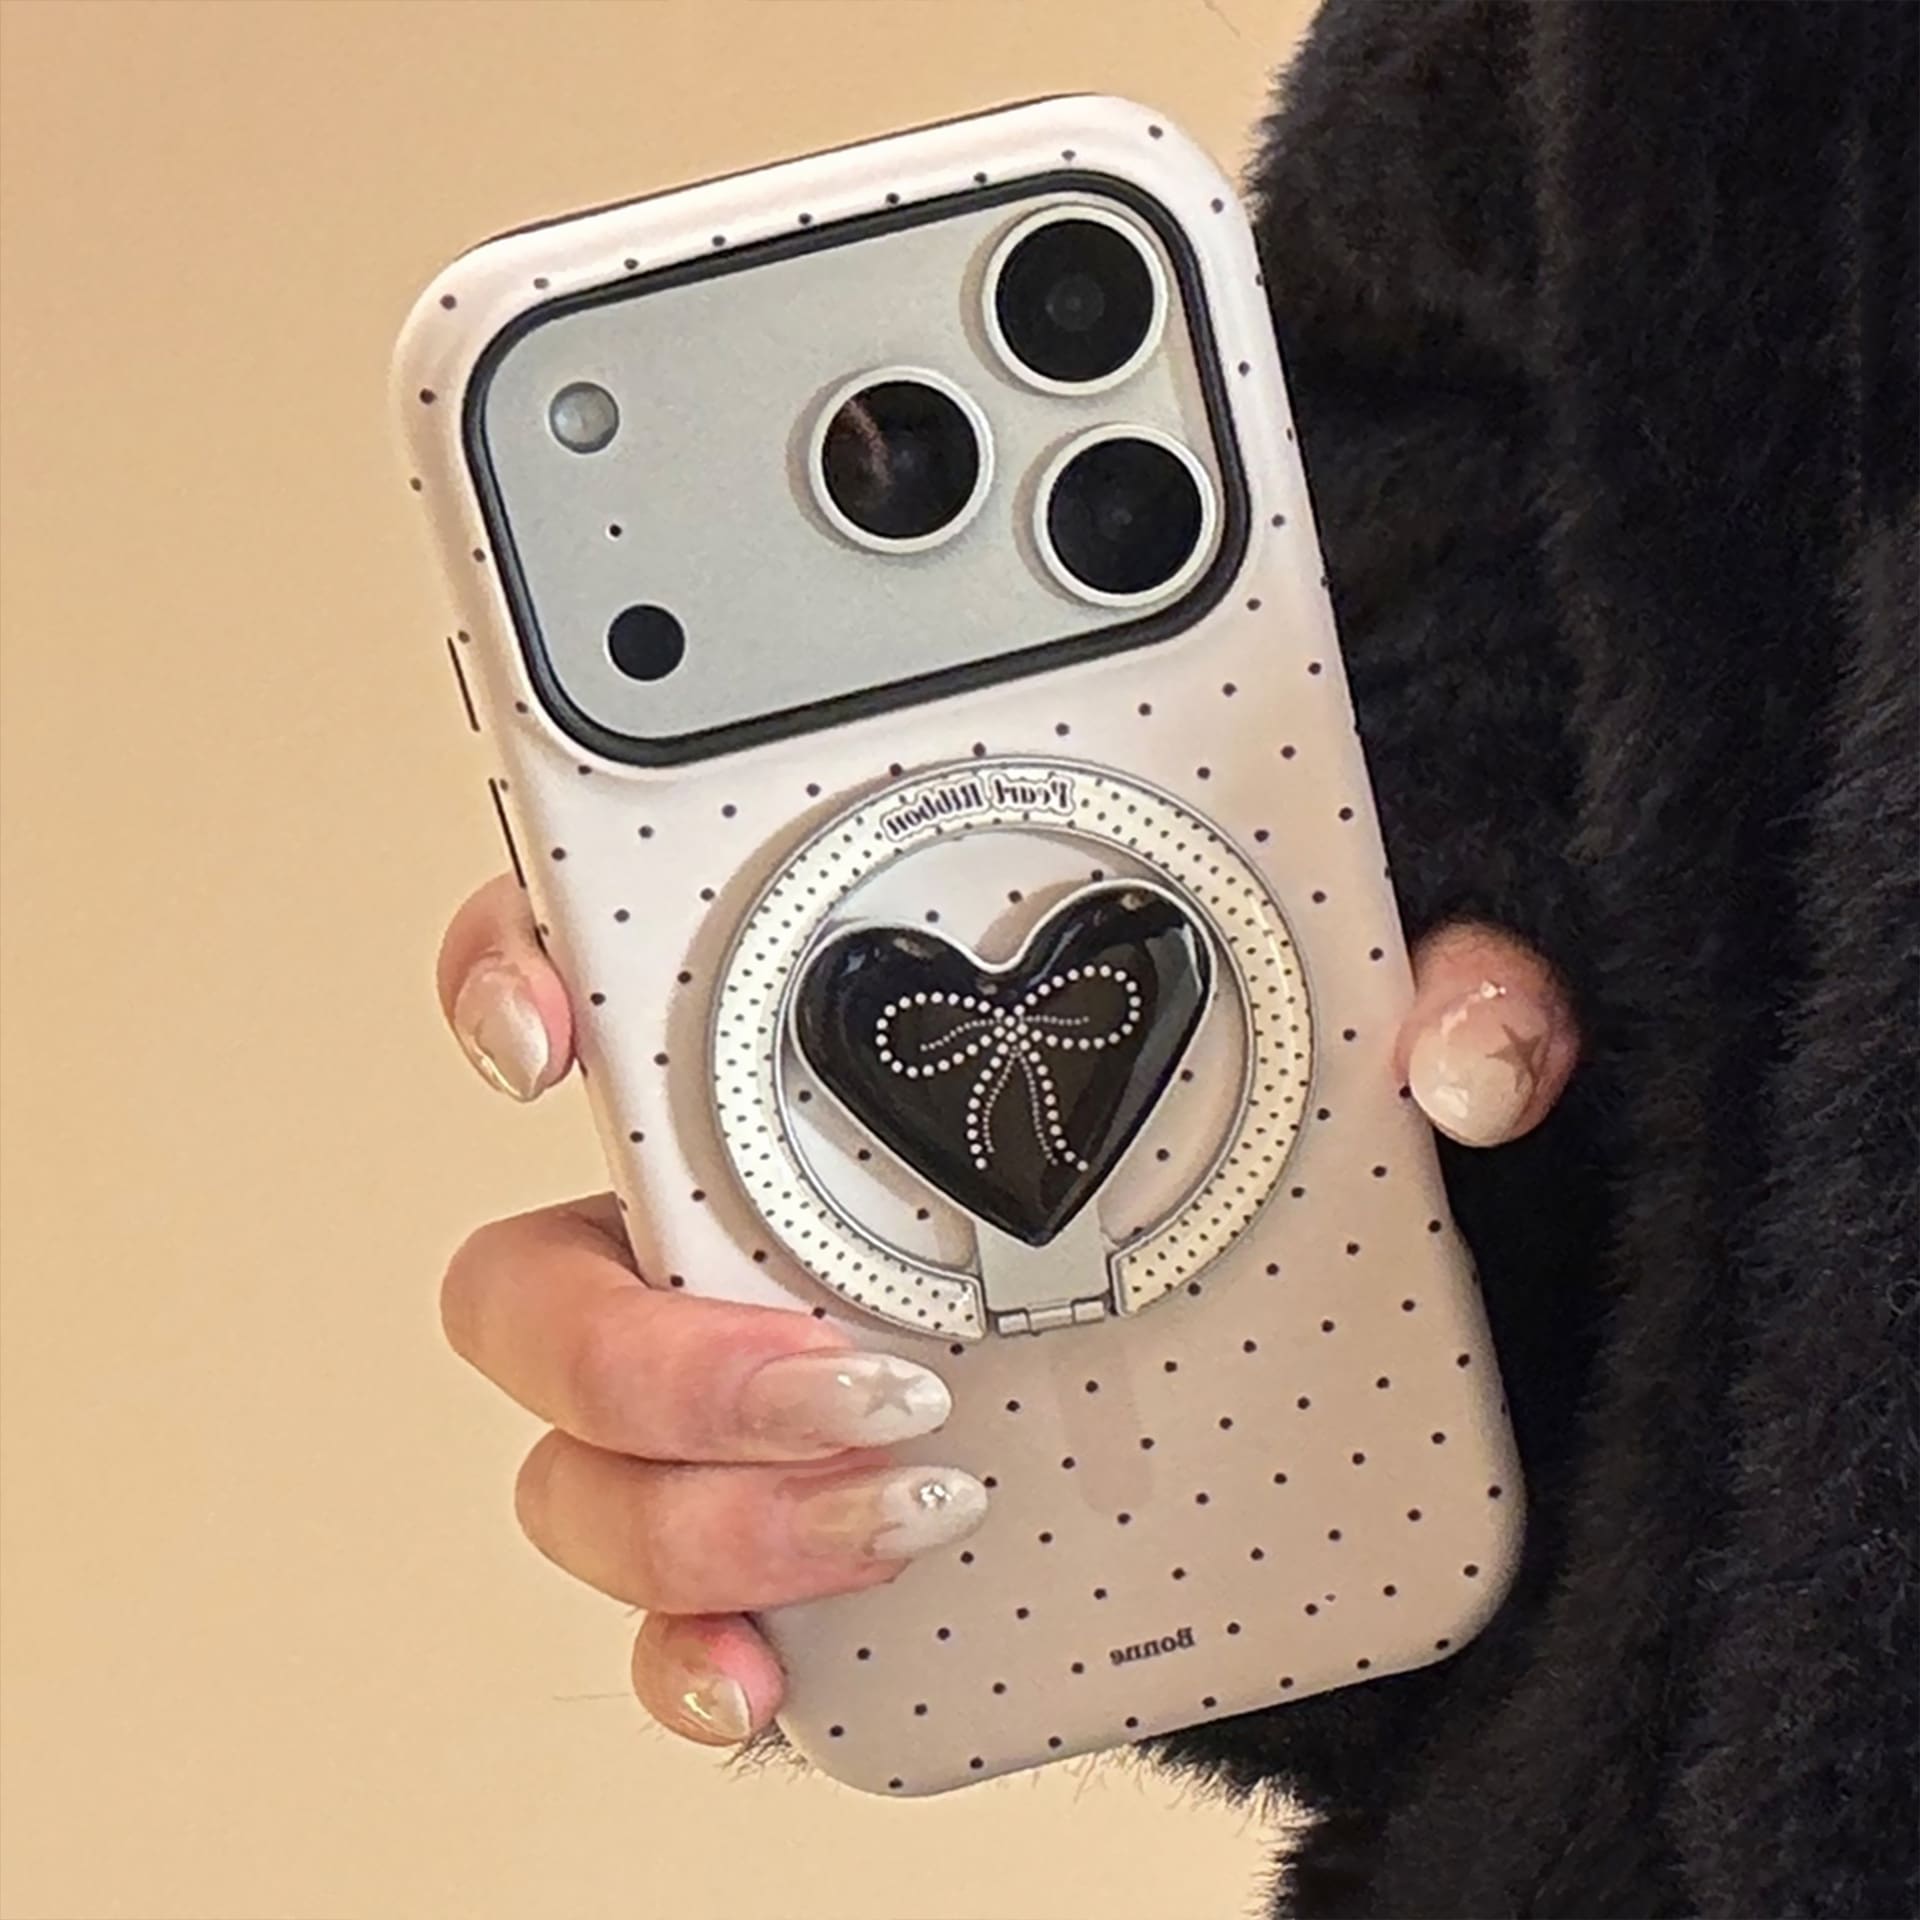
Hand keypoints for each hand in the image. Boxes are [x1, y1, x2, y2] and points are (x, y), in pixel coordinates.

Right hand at [436, 875, 1578, 1745]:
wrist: (1341, 1382)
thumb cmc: (1310, 1179)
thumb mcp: (1391, 1056)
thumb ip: (1462, 1008)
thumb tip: (1471, 1059)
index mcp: (833, 1060)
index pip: (618, 970)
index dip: (517, 975)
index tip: (554, 1036)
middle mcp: (753, 1221)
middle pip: (544, 1272)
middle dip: (637, 1340)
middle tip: (847, 1365)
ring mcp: (763, 1384)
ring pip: (587, 1457)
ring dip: (692, 1508)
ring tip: (902, 1508)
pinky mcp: (810, 1519)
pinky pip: (677, 1604)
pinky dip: (695, 1648)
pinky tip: (775, 1674)